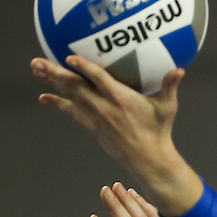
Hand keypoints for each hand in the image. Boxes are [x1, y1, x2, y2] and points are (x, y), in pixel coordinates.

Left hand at [30, 54, 202, 216]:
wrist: (148, 159)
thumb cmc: (159, 131)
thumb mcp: (167, 108)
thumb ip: (170, 86)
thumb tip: (180, 70)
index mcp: (121, 99)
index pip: (99, 79)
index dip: (85, 67)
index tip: (70, 57)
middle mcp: (104, 107)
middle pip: (75, 86)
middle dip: (55, 73)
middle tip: (37, 62)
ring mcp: (95, 117)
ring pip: (69, 96)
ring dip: (51, 82)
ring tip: (36, 69)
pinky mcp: (92, 126)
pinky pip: (70, 111)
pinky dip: (57, 103)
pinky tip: (44, 97)